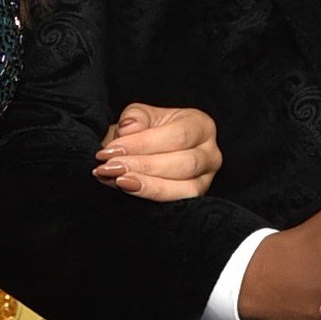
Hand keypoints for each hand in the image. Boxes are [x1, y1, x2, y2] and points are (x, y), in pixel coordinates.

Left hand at [92, 103, 222, 200]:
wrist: (146, 150)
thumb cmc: (147, 131)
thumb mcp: (141, 117)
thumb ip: (135, 118)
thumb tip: (129, 128)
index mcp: (201, 126)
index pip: (177, 136)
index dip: (143, 144)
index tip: (111, 150)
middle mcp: (210, 153)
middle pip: (183, 163)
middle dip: (143, 166)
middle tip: (110, 167)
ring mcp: (206, 179)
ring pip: (183, 187)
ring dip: (146, 184)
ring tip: (117, 180)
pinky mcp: (196, 199)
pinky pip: (178, 202)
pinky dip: (151, 196)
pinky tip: (126, 188)